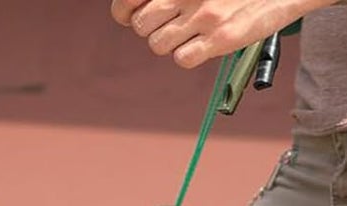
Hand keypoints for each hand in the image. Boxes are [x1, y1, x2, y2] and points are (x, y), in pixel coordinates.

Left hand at [111, 0, 324, 69]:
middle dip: (150, 30)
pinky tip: (200, 48)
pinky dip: (186, 58)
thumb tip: (140, 5)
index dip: (125, 12)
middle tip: (169, 28)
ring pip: (158, 45)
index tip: (132, 16)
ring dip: (168, 46)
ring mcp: (202, 15)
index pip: (126, 0)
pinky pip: (183, 59)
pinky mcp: (222, 38)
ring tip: (186, 38)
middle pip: (140, 25)